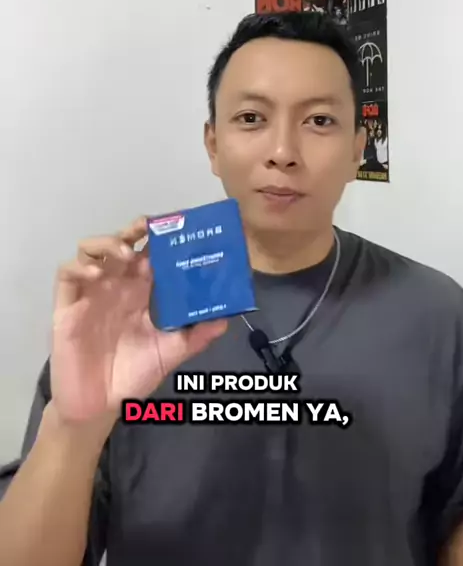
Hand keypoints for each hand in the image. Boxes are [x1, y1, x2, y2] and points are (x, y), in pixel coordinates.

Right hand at [50, 217, 226, 424]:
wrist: (99, 406)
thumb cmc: (134, 376)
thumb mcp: (171, 353)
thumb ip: (198, 335)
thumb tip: (228, 318)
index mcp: (141, 292)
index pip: (150, 254)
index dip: (161, 237)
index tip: (177, 225)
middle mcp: (117, 285)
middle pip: (122, 243)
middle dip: (135, 229)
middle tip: (149, 225)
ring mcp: (91, 293)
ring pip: (92, 250)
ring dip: (108, 243)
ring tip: (125, 253)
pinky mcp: (67, 306)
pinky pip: (67, 273)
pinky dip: (80, 266)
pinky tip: (96, 275)